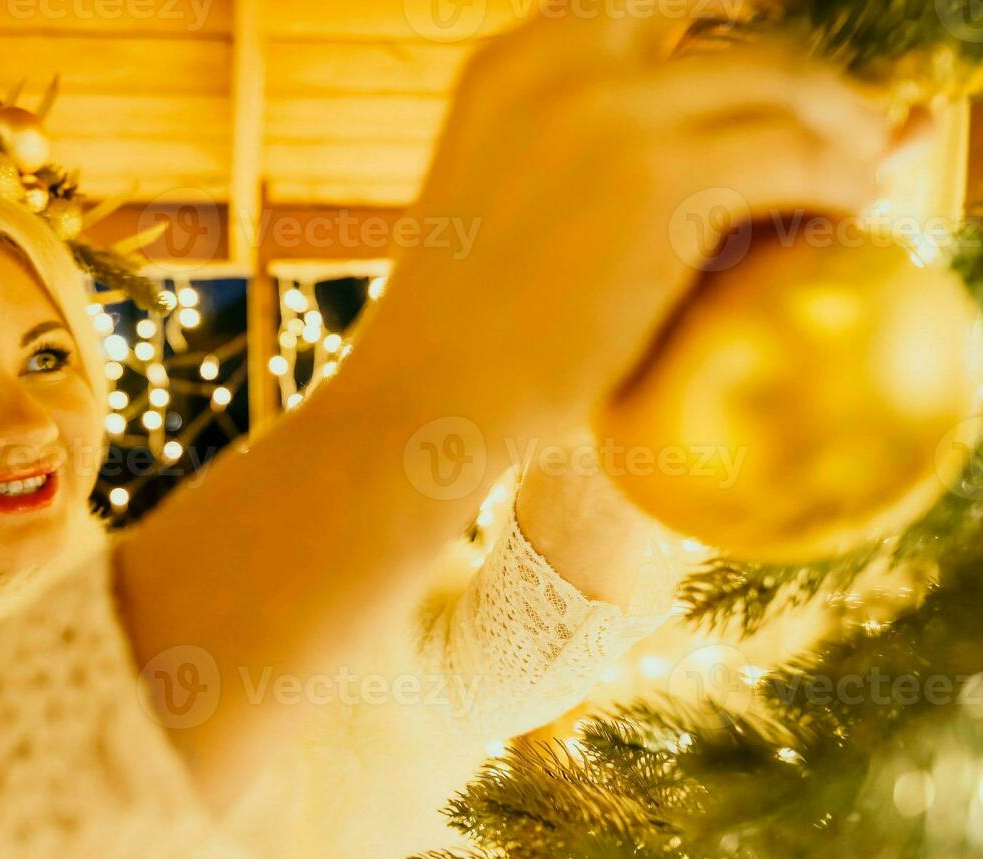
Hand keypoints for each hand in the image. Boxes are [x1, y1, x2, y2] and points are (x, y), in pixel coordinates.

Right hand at [357, 2, 892, 435]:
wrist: (423, 396)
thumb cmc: (454, 330)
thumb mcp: (491, 192)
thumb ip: (562, 145)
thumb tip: (665, 149)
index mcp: (512, 61)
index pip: (653, 13)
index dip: (723, 48)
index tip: (761, 94)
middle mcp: (562, 64)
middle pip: (735, 42)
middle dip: (797, 89)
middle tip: (834, 136)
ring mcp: (615, 113)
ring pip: (784, 87)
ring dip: (838, 127)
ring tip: (860, 174)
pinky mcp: (669, 179)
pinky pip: (798, 155)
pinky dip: (842, 179)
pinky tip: (854, 211)